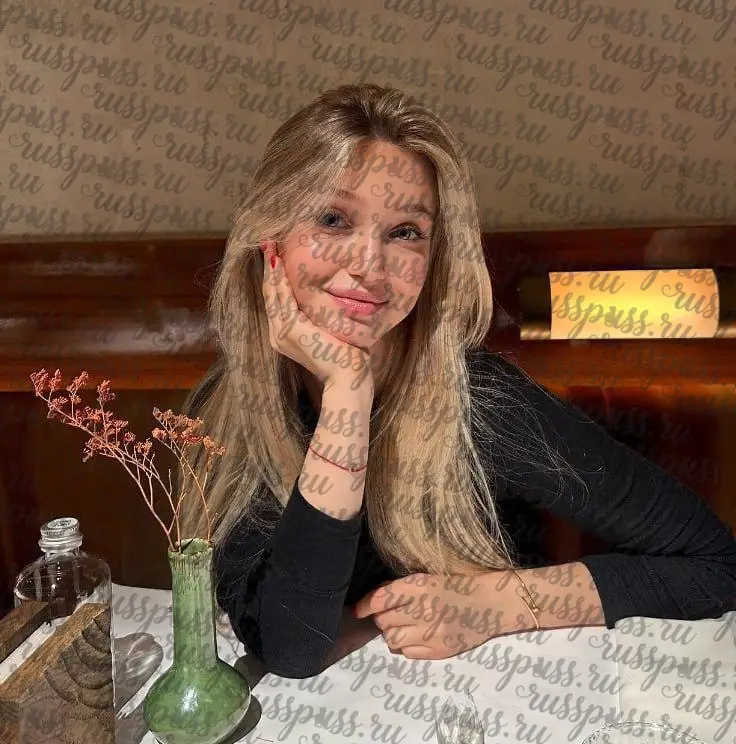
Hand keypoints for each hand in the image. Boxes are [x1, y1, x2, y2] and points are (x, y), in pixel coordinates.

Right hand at [261, 241, 372, 389]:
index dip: (274, 276)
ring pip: (273, 293)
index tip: (276, 254)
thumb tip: (333, 297)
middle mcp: (278, 334)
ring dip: (270, 267)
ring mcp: (282, 333)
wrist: (348, 377)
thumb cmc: (347, 357)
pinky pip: (282, 298)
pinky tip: (277, 262)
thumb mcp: (331, 331)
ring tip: (269, 245)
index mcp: (286, 335)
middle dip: (268, 266)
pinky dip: (278, 279)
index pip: (277, 299)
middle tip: (267, 242)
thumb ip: (324, 316)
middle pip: (270, 293)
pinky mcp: (290, 330)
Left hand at [353, 572, 527, 659]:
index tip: (358, 609)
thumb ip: (402, 588)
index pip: (382, 599)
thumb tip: (374, 598)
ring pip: (391, 639)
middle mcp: (424, 610)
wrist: (490, 604)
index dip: (366, 605)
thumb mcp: (428, 577)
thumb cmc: (457, 585)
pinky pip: (406, 652)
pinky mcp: (438, 651)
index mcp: (421, 587)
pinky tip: (417, 635)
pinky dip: (406, 645)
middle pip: (384, 620)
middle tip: (395, 612)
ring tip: (406, 625)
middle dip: (384, 617)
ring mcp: (431, 634)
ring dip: (393, 632)